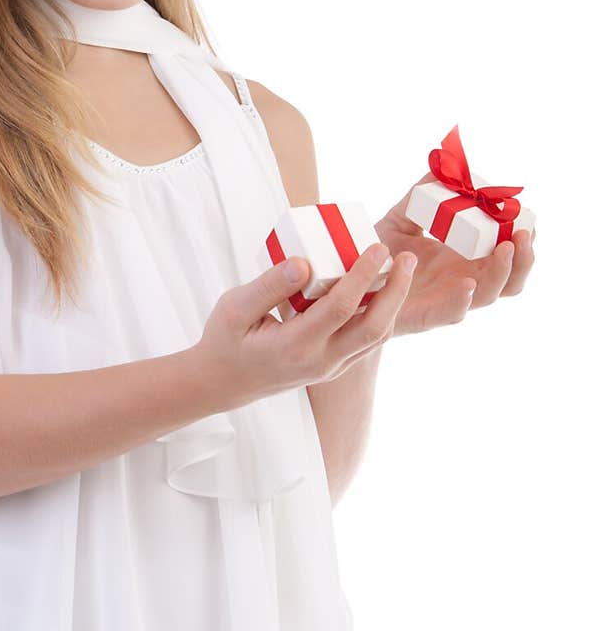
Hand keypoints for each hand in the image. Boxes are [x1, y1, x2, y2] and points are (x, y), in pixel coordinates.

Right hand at [196, 242, 416, 403]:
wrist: (222, 383)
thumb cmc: (225, 340)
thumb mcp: (234, 307)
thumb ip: (270, 285)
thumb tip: (304, 262)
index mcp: (295, 346)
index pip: (340, 308)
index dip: (363, 275)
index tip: (378, 247)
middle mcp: (320, 361)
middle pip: (374, 328)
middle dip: (397, 291)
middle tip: (407, 258)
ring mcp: (330, 367)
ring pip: (376, 337)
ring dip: (394, 303)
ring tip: (402, 269)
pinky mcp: (334, 366)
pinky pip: (367, 342)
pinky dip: (381, 315)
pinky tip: (383, 290)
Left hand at [374, 170, 535, 335]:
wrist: (349, 286)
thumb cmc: (378, 255)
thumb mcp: (401, 219)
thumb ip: (421, 195)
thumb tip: (441, 165)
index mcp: (464, 260)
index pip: (506, 252)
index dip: (523, 239)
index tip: (528, 216)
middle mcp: (463, 281)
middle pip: (510, 278)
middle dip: (524, 257)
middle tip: (523, 232)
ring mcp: (448, 299)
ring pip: (490, 295)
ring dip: (503, 272)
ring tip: (504, 248)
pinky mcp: (426, 316)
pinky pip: (451, 314)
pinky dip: (463, 301)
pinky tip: (468, 285)